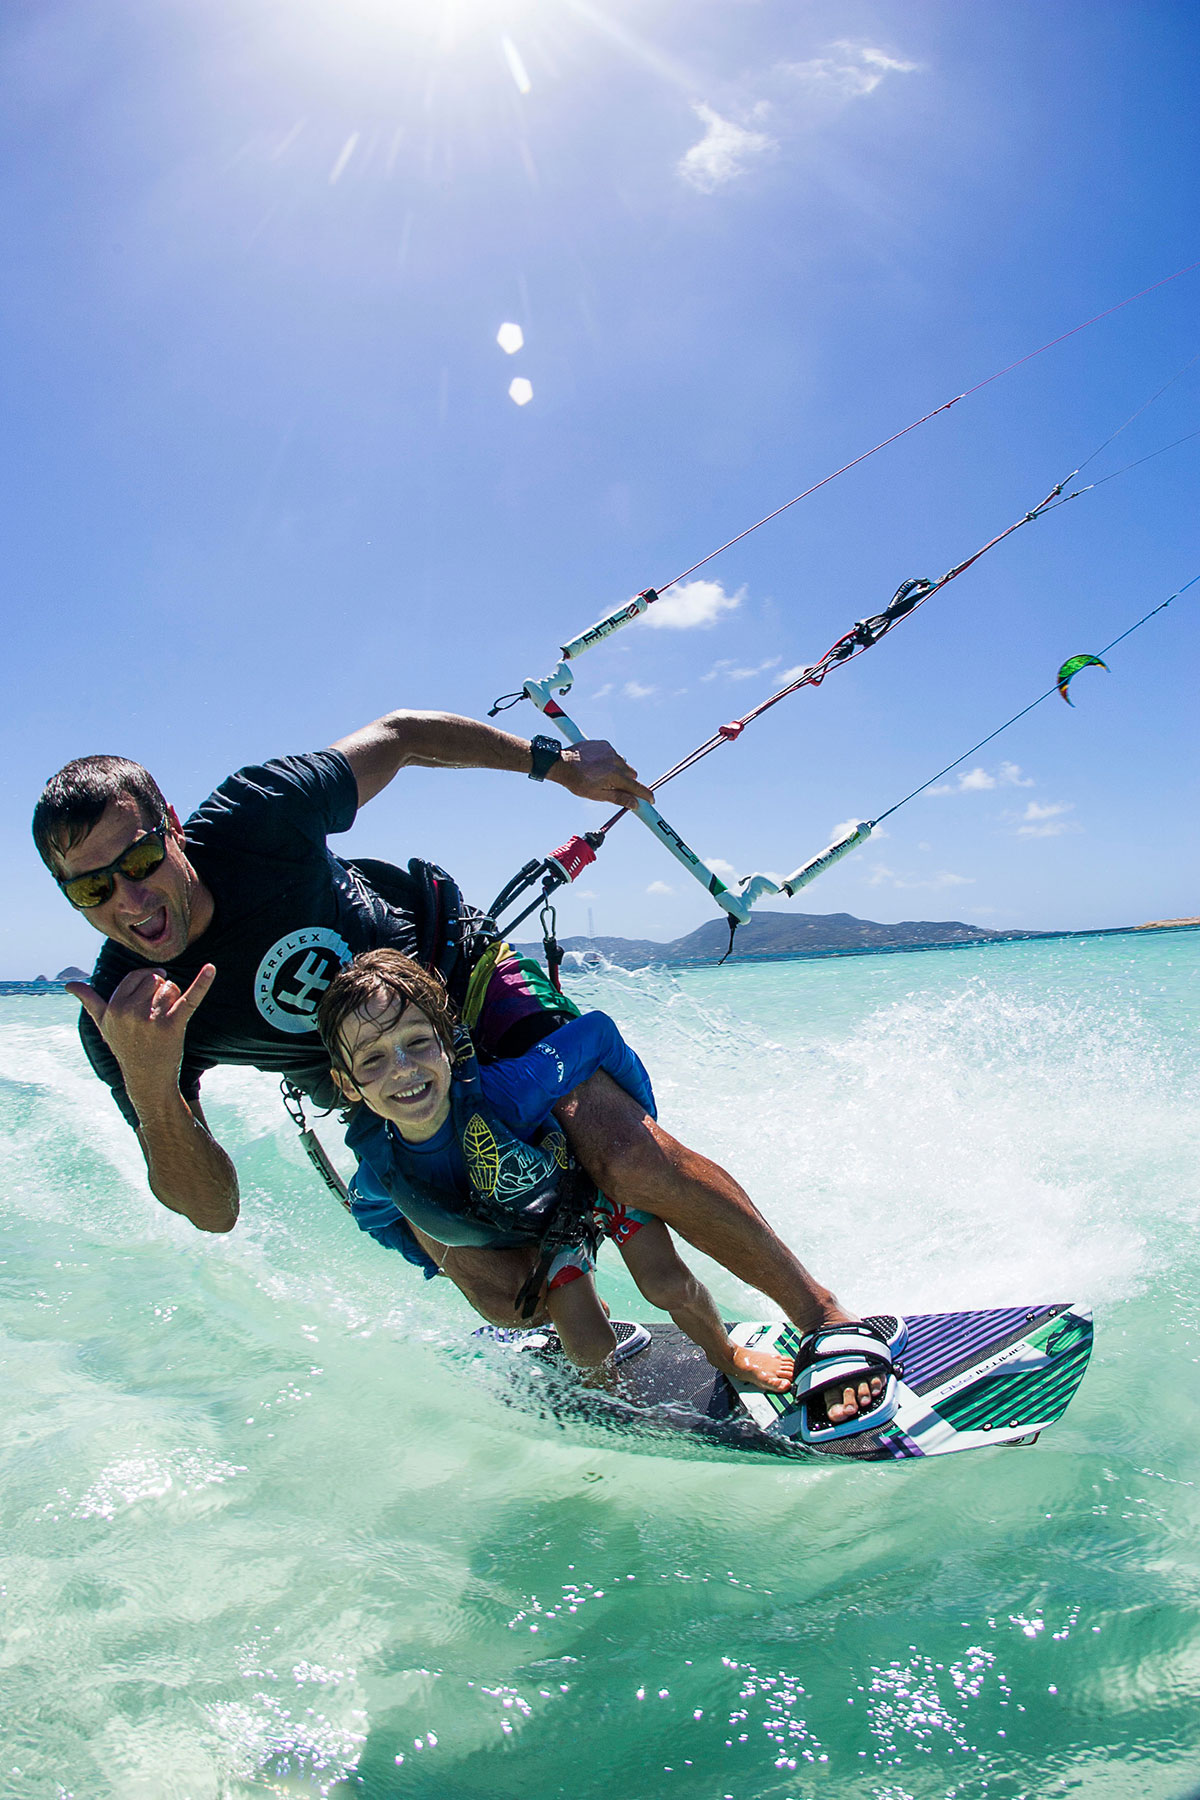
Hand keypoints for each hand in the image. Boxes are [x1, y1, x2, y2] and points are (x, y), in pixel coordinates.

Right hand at [67, 965, 215, 1098]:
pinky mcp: (174, 1025)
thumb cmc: (125, 1046)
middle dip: (159, 991)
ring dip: (173, 999)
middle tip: (155, 1016)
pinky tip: (211, 969)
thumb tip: (69, 985)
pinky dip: (203, 982)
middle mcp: (130, 1011)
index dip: (145, 985)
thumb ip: (89, 1001)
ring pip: (171, 988)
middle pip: (155, 979)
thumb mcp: (104, 1025)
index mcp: (114, 1007)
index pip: (137, 977)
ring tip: (165, 1021)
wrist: (147, 1078)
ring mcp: (152, 1019)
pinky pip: (190, 998)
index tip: (148, 998)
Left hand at [551, 740, 653, 808]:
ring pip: (623, 764)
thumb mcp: (597, 795)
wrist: (561, 764)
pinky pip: (614, 754)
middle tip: (615, 787)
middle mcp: (616, 762)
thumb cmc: (578, 782)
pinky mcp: (604, 744)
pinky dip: (610, 760)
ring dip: (618, 770)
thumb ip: (618, 798)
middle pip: (632, 775)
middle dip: (628, 782)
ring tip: (602, 774)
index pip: (637, 788)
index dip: (646, 795)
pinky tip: (597, 764)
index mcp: (615, 776)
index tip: (651, 800)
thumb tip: (635, 804)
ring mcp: (610, 751)